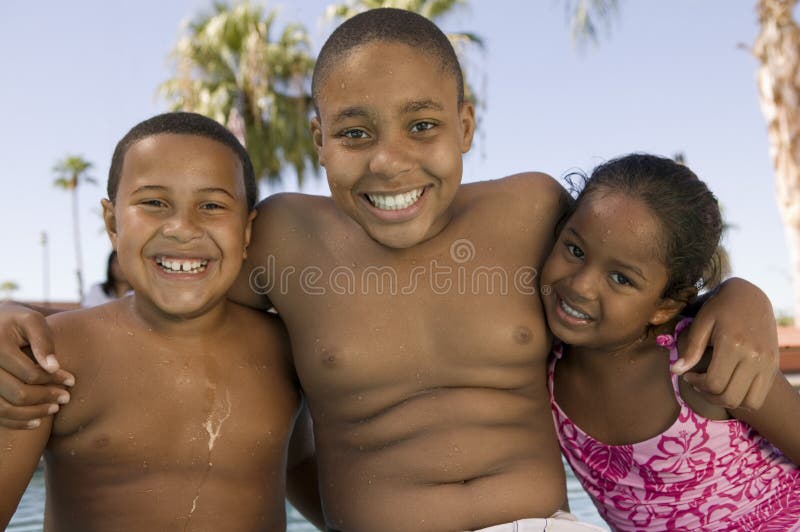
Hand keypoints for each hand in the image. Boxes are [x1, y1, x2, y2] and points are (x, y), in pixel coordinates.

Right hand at [0, 302, 73, 428]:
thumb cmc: (16, 322)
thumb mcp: (31, 321)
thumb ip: (44, 341)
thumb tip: (54, 367)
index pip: (30, 373)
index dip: (54, 379)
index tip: (72, 381)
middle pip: (17, 393)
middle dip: (46, 398)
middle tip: (66, 398)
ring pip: (4, 409)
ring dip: (32, 414)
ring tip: (54, 409)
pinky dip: (15, 422)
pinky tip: (35, 421)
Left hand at [672, 278, 777, 409]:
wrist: (751, 297)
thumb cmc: (720, 308)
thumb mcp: (702, 322)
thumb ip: (691, 349)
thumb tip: (676, 371)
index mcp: (734, 344)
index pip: (714, 382)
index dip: (696, 384)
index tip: (688, 375)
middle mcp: (755, 356)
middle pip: (730, 396)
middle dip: (708, 395)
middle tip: (698, 383)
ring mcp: (768, 363)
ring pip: (748, 403)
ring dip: (727, 401)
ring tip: (714, 386)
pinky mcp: (773, 366)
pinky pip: (759, 397)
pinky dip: (743, 399)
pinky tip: (729, 385)